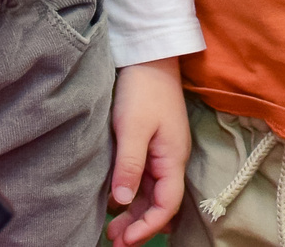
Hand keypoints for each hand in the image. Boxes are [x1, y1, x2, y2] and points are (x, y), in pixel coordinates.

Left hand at [106, 58, 187, 244]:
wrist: (149, 56)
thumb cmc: (142, 89)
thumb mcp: (132, 127)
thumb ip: (129, 165)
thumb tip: (121, 200)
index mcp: (172, 158)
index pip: (166, 204)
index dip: (148, 226)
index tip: (127, 239)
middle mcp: (171, 159)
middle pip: (158, 202)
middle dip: (139, 225)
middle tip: (115, 241)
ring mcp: (162, 152)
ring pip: (151, 192)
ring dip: (134, 212)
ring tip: (112, 229)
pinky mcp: (151, 143)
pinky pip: (145, 178)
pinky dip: (132, 193)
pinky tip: (116, 200)